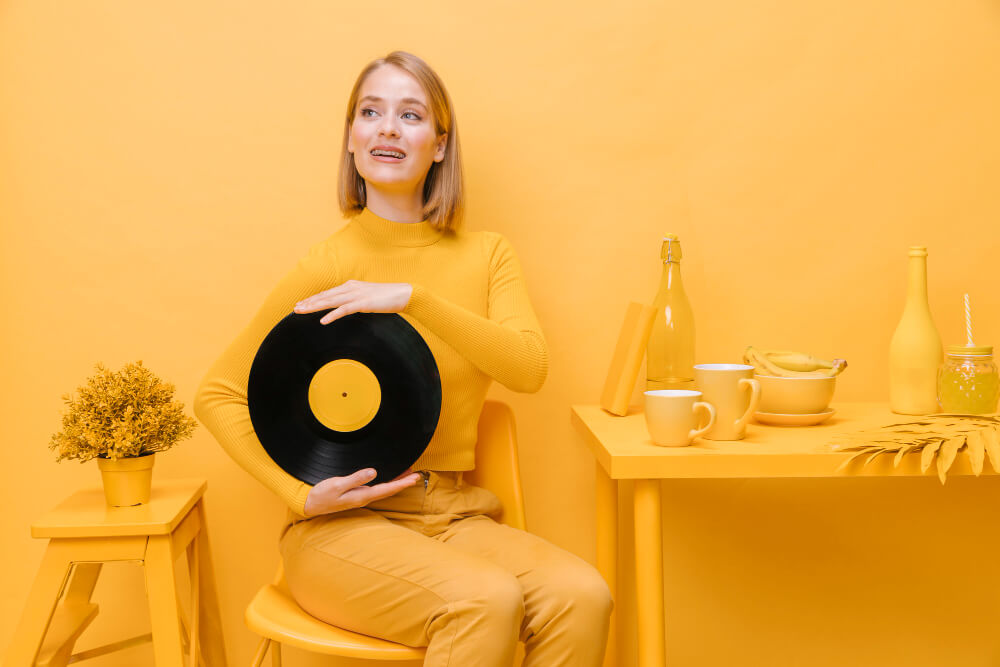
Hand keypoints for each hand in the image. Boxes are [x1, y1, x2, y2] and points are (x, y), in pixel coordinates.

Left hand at [294, 280, 413, 324]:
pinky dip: (332, 315)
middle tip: (295, 308)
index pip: (328, 293)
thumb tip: (346, 307)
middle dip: (309, 302)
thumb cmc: (387, 298)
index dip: (314, 298)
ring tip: (302, 312)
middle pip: (325, 296)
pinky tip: (323, 321)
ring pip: (330, 301)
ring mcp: (356, 295)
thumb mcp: (367, 297)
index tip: (301, 304)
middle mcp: (351, 288)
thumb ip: (355, 300)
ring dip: (315, 307)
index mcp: (350, 286)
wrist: (404, 294)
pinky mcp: (363, 303)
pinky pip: (344, 310)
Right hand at [303, 468, 420, 516]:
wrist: (309, 504)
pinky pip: (376, 488)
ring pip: (384, 489)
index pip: (387, 489)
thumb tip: (374, 472)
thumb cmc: (321, 495)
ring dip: (397, 482)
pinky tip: (389, 478)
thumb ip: (356, 478)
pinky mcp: (356, 494)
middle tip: (418, 475)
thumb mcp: (337, 485)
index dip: (402, 483)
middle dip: (404, 483)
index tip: (415, 478)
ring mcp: (360, 496)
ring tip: (409, 475)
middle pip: (389, 490)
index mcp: (362, 496)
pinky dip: (387, 482)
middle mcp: (364, 497)